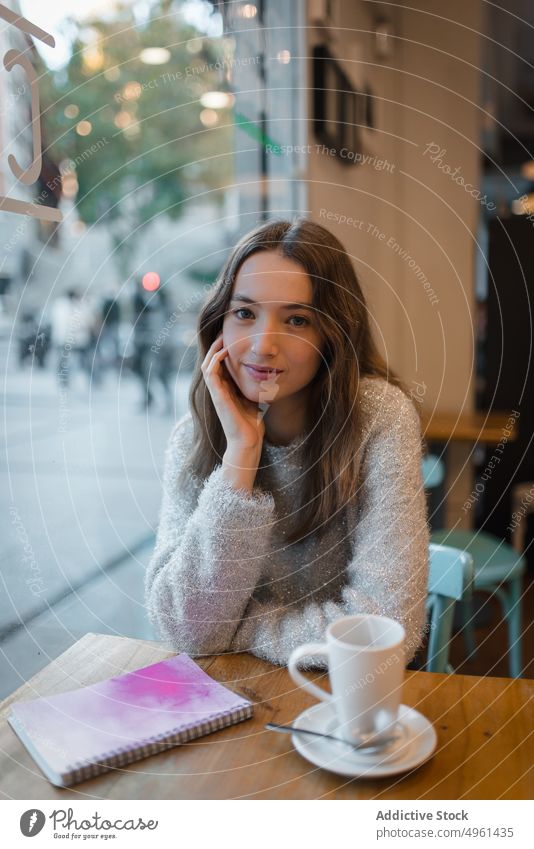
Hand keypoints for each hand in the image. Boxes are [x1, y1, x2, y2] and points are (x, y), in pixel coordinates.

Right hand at [201, 333, 264, 450]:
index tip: (232, 337)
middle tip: (224, 332)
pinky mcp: (217, 396)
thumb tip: (265, 372)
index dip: (223, 350)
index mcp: (226, 389)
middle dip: (216, 346)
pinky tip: (223, 351)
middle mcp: (218, 389)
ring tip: (222, 337)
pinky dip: (215, 360)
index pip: (220, 365)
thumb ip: (254, 385)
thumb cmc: (252, 423)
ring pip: (207, 365)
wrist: (248, 440)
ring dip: (213, 350)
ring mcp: (216, 392)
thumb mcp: (254, 397)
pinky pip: (210, 373)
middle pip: (211, 361)